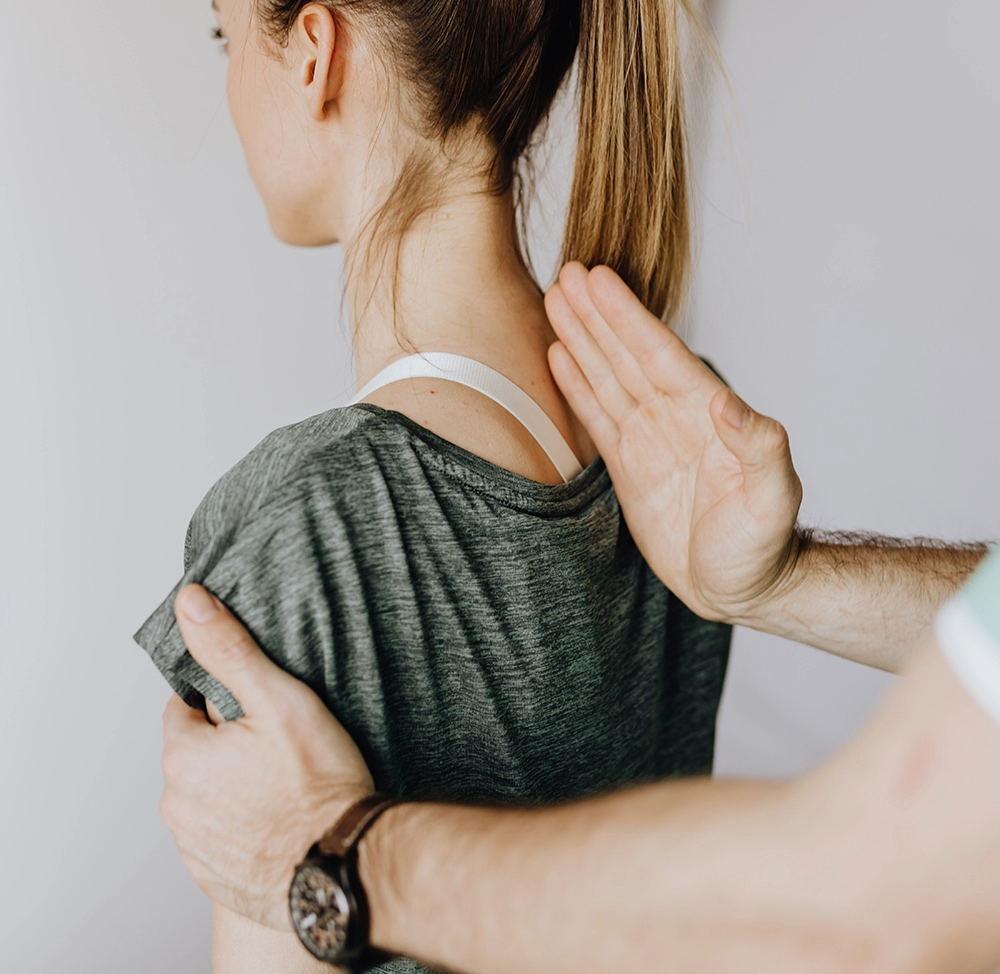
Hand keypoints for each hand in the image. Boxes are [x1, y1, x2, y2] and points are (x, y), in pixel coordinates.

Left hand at [160, 584, 373, 928]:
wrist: (343, 868)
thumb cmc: (319, 785)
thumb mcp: (279, 700)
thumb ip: (230, 649)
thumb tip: (191, 603)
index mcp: (184, 755)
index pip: (185, 708)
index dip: (225, 703)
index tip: (261, 711)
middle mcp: (177, 804)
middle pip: (197, 753)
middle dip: (229, 745)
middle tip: (281, 746)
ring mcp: (195, 846)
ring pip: (208, 796)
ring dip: (234, 787)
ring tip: (287, 784)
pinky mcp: (215, 877)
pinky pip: (221, 837)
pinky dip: (243, 826)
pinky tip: (282, 819)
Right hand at [545, 263, 802, 624]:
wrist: (740, 588)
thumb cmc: (762, 549)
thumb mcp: (771, 500)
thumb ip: (758, 447)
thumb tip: (727, 400)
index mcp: (705, 415)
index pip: (659, 354)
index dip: (627, 317)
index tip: (598, 280)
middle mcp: (673, 417)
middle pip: (626, 355)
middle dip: (597, 315)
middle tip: (566, 273)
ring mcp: (650, 438)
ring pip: (608, 377)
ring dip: (581, 339)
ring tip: (554, 300)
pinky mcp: (629, 465)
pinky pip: (598, 415)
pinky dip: (577, 385)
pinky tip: (558, 357)